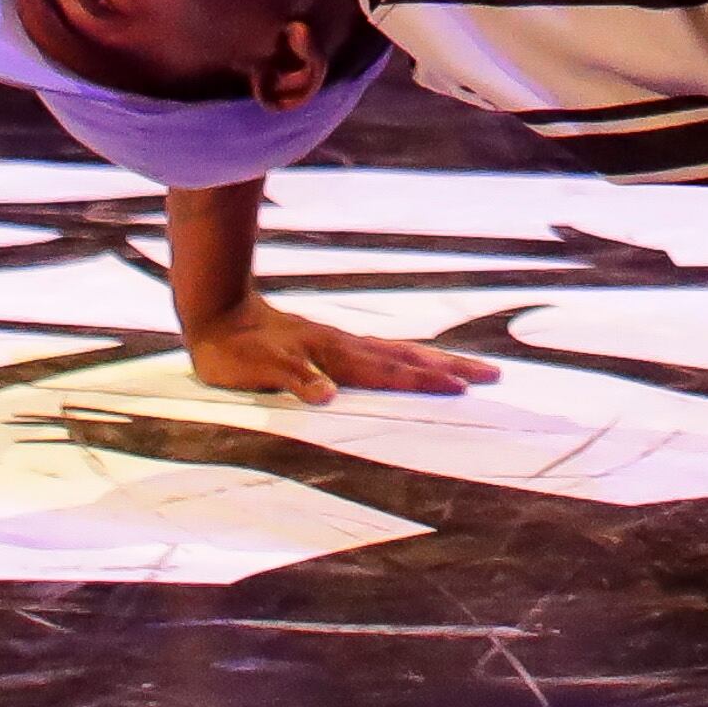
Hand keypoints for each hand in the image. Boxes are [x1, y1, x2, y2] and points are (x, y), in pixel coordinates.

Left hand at [185, 299, 503, 407]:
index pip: (390, 371)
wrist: (215, 311)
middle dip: (449, 369)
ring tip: (466, 368)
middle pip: (408, 359)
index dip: (425, 381)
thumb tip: (326, 395)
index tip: (462, 388)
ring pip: (398, 353)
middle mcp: (344, 348)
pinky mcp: (329, 345)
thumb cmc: (234, 350)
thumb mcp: (258, 369)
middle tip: (492, 375)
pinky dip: (405, 360)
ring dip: (434, 362)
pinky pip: (379, 353)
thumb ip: (294, 379)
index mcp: (334, 356)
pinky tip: (410, 365)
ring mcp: (339, 344)